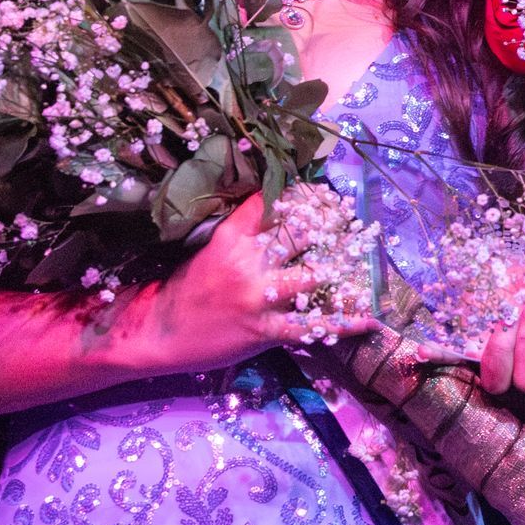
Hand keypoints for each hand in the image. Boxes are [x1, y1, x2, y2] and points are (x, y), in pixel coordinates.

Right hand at [144, 196, 379, 370]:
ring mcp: (258, 297)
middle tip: (351, 220)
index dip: (301, 193)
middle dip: (330, 224)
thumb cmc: (184, 289)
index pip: (272, 202)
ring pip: (312, 275)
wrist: (155, 333)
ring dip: (342, 269)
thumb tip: (282, 214)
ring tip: (366, 261)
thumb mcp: (209, 249)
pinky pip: (311, 326)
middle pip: (301, 233)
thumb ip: (245, 233)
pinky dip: (343, 324)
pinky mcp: (264, 330)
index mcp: (231, 237)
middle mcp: (248, 262)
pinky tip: (369, 319)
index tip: (322, 191)